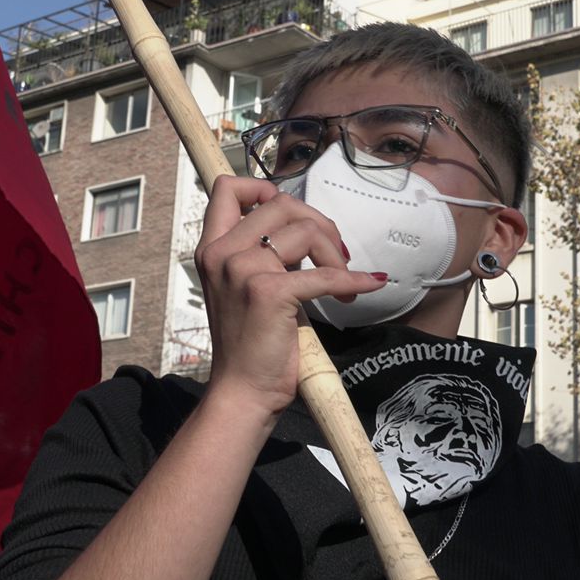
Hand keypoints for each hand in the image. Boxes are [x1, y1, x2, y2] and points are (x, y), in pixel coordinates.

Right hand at [194, 175, 384, 414]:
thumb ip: (258, 253)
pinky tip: (367, 286)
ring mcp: (242, 270)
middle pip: (281, 204)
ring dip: (335, 254)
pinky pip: (324, 274)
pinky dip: (353, 280)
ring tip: (342, 281)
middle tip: (335, 257)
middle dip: (319, 224)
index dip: (265, 189)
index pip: (229, 189)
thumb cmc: (249, 343)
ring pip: (305, 230)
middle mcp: (222, 253)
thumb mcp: (240, 287)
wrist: (242, 391)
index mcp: (212, 249)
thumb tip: (303, 225)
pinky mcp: (268, 293)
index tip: (292, 217)